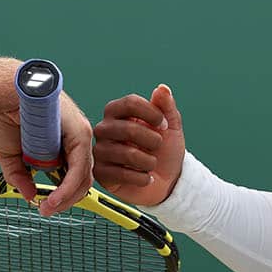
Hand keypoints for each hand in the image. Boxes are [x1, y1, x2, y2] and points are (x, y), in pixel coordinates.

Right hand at [0, 92, 92, 216]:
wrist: (3, 93)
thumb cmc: (7, 116)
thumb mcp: (11, 155)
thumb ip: (20, 176)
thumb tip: (30, 196)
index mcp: (63, 142)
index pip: (72, 176)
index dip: (61, 195)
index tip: (46, 206)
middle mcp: (76, 139)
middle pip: (82, 180)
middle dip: (65, 200)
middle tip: (47, 210)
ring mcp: (80, 135)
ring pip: (84, 177)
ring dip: (66, 198)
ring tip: (48, 207)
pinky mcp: (80, 133)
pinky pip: (78, 168)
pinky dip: (67, 188)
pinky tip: (53, 199)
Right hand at [93, 84, 184, 205]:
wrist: (166, 183)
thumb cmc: (165, 152)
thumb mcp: (171, 127)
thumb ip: (166, 107)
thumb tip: (162, 88)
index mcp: (117, 112)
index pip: (130, 102)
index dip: (152, 113)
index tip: (164, 125)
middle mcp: (104, 129)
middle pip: (128, 129)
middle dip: (153, 140)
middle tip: (157, 147)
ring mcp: (100, 151)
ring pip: (127, 153)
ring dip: (149, 162)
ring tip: (151, 164)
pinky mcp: (100, 173)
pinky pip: (122, 174)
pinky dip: (142, 178)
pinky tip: (144, 177)